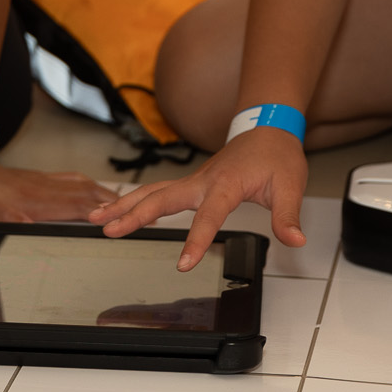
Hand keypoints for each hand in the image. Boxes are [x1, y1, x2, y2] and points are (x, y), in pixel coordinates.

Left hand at [0, 161, 117, 221]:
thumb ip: (4, 216)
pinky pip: (70, 180)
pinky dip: (88, 185)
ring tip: (127, 202)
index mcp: (33, 201)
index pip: (77, 207)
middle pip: (88, 195)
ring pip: (82, 185)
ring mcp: (42, 182)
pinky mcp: (38, 179)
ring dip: (106, 193)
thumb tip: (25, 224)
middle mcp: (43, 189)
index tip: (125, 217)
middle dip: (115, 204)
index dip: (103, 213)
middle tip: (140, 211)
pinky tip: (94, 188)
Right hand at [88, 127, 306, 271]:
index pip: (209, 216)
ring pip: (152, 193)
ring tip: (95, 218)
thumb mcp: (290, 185)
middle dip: (134, 215)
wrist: (268, 127)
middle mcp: (203, 181)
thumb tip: (296, 240)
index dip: (196, 240)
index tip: (183, 264)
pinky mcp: (190, 184)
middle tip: (108, 229)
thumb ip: (288, 215)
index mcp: (226, 184)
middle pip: (162, 198)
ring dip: (124, 205)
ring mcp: (193, 181)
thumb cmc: (277, 155)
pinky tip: (113, 209)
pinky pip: (157, 192)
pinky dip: (133, 200)